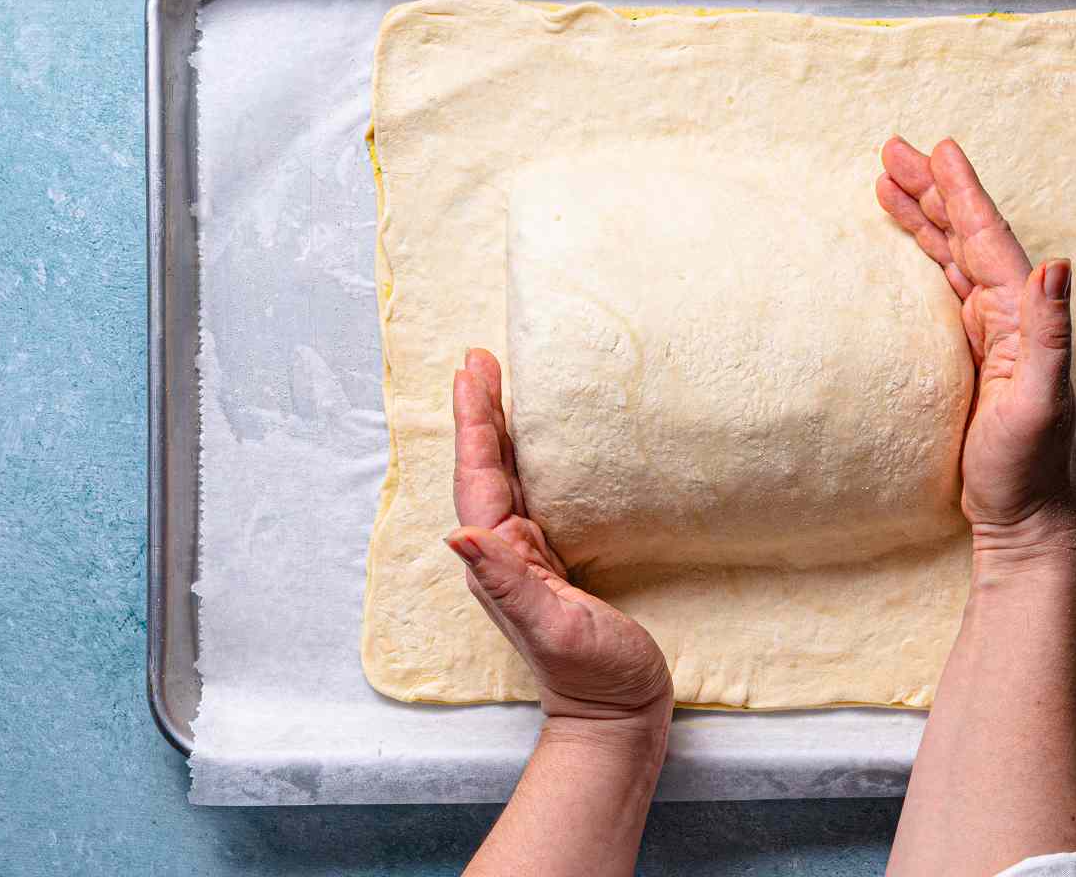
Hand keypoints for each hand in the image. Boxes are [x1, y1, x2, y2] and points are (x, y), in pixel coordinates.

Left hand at [446, 348, 673, 726]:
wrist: (617, 717)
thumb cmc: (591, 675)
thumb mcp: (552, 628)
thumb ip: (507, 583)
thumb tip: (458, 535)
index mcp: (501, 558)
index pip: (480, 476)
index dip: (474, 423)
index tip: (470, 373)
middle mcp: (508, 549)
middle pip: (487, 464)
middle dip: (480, 410)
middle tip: (478, 358)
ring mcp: (532, 552)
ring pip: (508, 472)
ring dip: (499, 425)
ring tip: (496, 381)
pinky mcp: (558, 557)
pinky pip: (534, 489)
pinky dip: (527, 454)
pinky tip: (538, 439)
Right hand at [877, 137, 1075, 552]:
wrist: (1023, 520)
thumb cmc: (1031, 468)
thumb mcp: (1041, 402)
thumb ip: (1051, 332)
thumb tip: (1056, 265)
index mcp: (1022, 315)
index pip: (987, 239)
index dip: (963, 193)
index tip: (940, 150)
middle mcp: (1007, 313)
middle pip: (963, 235)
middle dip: (930, 190)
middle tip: (892, 149)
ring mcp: (986, 331)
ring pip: (949, 254)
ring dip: (921, 215)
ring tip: (885, 179)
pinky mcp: (966, 352)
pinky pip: (940, 285)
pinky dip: (921, 254)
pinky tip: (901, 240)